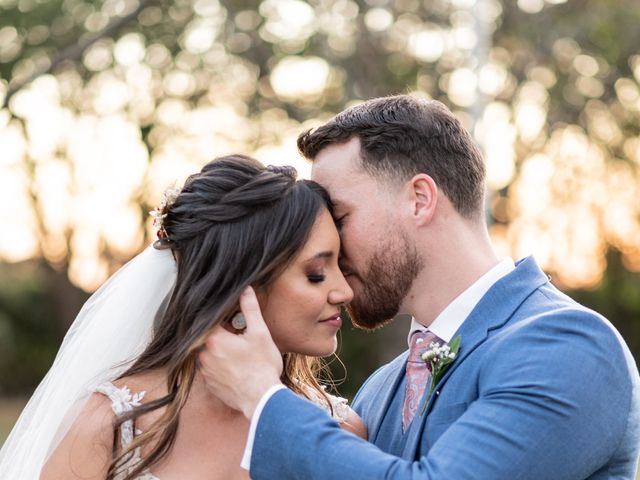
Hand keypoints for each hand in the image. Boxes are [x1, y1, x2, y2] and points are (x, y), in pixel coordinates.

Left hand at [198, 286, 282, 417]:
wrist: (261, 399)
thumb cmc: (262, 365)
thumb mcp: (260, 333)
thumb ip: (250, 309)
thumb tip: (245, 290)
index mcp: (214, 339)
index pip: (212, 320)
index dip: (225, 319)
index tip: (234, 321)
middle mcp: (204, 355)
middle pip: (210, 337)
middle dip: (224, 335)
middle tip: (240, 338)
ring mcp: (205, 372)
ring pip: (210, 354)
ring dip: (221, 351)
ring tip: (240, 355)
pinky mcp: (209, 385)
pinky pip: (211, 370)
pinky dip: (221, 367)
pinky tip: (236, 369)